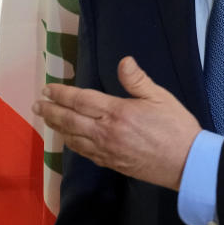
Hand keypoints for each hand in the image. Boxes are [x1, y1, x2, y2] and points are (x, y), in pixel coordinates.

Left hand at [33, 56, 200, 190]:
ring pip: (72, 138)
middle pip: (69, 120)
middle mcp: (105, 131)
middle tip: (38, 104)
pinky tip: (69, 139)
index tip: (48, 89)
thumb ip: (138, 80)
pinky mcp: (110, 163)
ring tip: (48, 119)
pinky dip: (71, 144)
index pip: (80, 100)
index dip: (61, 93)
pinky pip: (83, 152)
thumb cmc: (176, 127)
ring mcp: (105, 149)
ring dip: (57, 127)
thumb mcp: (161, 98)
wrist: (186, 162)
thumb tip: (123, 61)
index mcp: (117, 112)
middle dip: (51, 110)